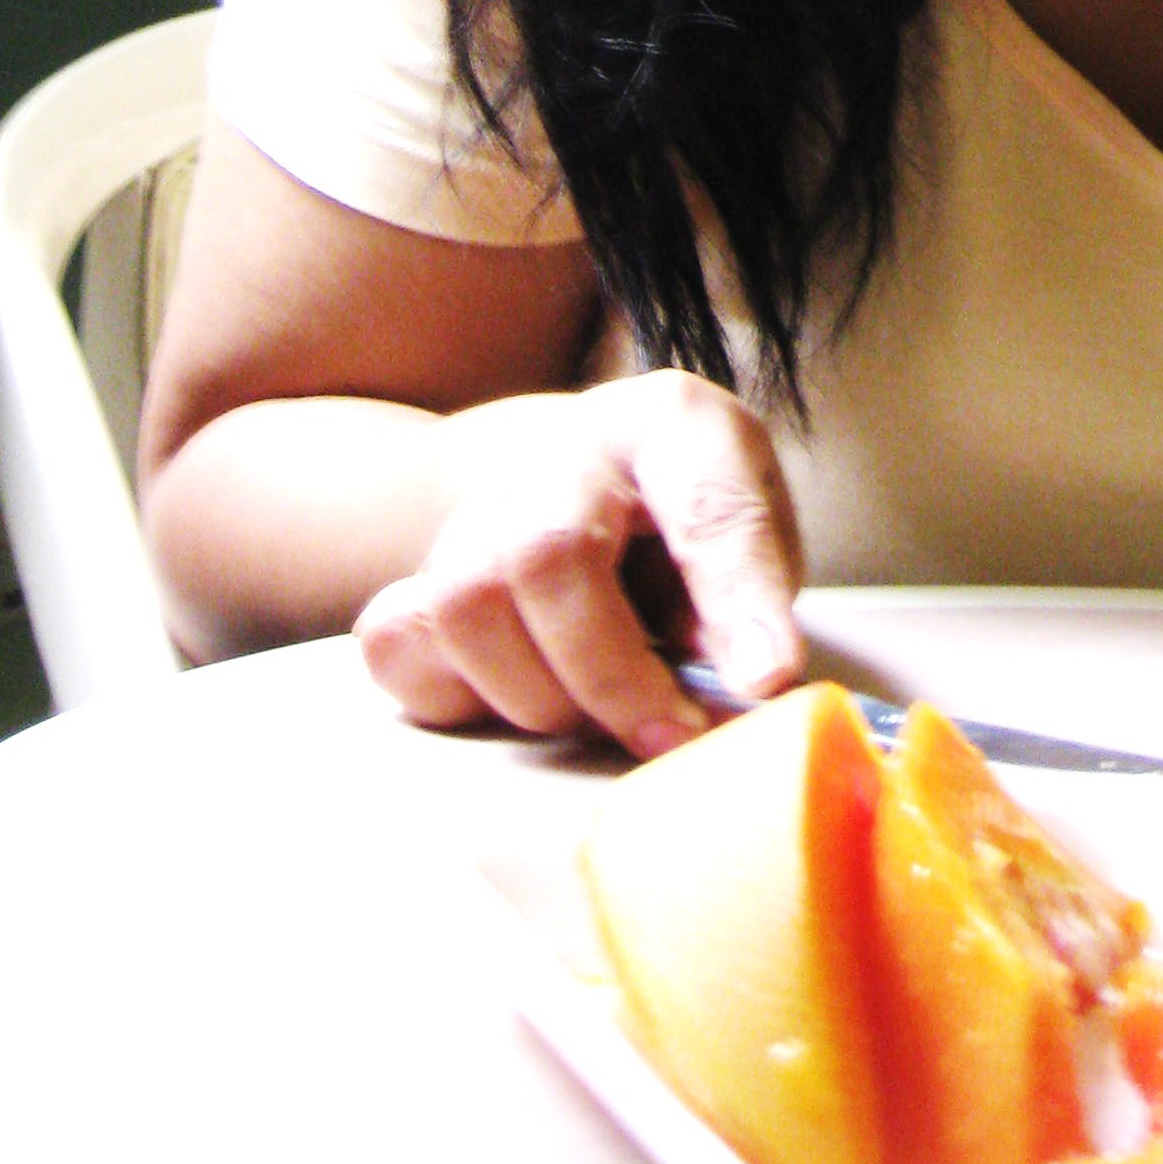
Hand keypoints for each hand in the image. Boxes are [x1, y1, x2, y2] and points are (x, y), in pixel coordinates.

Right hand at [354, 371, 803, 745]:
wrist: (587, 462)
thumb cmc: (683, 502)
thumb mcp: (752, 515)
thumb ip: (752, 588)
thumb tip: (750, 678)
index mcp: (669, 426)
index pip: (705, 505)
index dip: (739, 599)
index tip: (765, 679)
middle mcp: (562, 454)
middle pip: (549, 553)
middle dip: (612, 672)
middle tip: (667, 737)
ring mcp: (479, 507)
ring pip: (465, 602)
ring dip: (537, 693)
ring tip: (592, 716)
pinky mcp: (423, 570)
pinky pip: (396, 640)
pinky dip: (448, 693)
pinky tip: (512, 699)